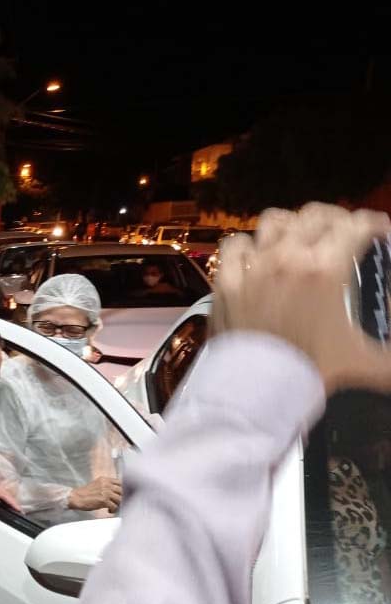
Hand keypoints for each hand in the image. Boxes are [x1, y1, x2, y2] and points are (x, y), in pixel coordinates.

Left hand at [0, 478, 21, 513]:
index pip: (4, 495)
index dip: (12, 502)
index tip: (18, 508)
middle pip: (5, 493)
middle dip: (13, 501)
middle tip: (19, 510)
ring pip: (3, 492)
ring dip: (9, 499)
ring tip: (15, 506)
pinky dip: (3, 497)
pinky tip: (5, 501)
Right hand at [68, 476, 121, 511]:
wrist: (76, 497)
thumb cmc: (86, 493)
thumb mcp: (97, 485)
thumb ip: (107, 486)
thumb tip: (117, 492)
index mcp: (105, 479)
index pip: (120, 483)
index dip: (123, 490)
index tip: (122, 495)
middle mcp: (106, 484)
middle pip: (122, 491)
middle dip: (122, 498)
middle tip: (118, 503)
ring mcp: (105, 492)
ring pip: (120, 499)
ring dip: (118, 505)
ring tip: (113, 507)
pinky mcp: (104, 500)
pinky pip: (114, 506)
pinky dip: (113, 510)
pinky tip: (108, 510)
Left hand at [212, 203, 390, 392]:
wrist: (258, 388)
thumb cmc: (311, 370)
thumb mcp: (366, 361)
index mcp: (327, 269)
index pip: (356, 225)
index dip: (373, 224)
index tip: (378, 232)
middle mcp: (289, 258)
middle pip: (316, 215)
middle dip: (335, 219)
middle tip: (341, 233)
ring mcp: (254, 266)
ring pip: (274, 221)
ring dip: (289, 226)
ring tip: (297, 238)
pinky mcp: (227, 280)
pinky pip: (234, 245)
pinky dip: (247, 246)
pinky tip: (254, 254)